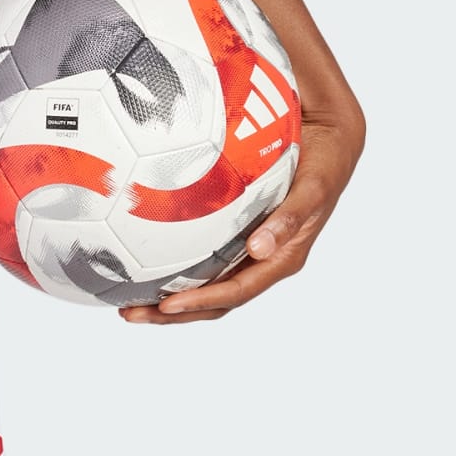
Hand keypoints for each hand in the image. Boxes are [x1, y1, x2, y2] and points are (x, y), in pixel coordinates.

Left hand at [119, 97, 364, 324]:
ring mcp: (248, 248)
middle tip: (129, 313)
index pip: (235, 292)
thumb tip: (259, 249)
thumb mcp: (311, 191)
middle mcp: (261, 259)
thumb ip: (289, 219)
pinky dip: (175, 263)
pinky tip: (142, 256)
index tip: (167, 306)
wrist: (329, 142)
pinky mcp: (237, 230)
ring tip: (126, 298)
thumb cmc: (322, 168)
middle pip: (214, 299)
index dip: (201, 302)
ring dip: (168, 295)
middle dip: (173, 312)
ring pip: (205, 282)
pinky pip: (204, 255)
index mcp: (280, 259)